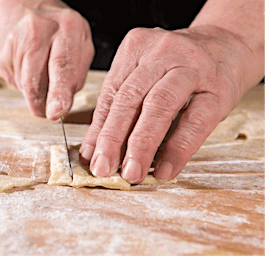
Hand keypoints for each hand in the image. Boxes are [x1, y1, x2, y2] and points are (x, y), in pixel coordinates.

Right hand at [0, 1, 93, 119]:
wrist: (24, 6)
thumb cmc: (59, 30)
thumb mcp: (79, 43)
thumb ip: (76, 73)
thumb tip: (63, 104)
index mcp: (68, 25)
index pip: (63, 64)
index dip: (60, 92)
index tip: (57, 111)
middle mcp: (39, 28)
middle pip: (35, 76)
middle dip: (39, 101)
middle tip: (45, 113)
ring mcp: (16, 39)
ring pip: (23, 83)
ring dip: (33, 92)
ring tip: (41, 76)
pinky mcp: (1, 51)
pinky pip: (12, 80)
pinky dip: (22, 84)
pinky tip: (28, 69)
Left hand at [79, 25, 256, 182]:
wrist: (230, 45)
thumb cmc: (180, 67)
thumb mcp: (146, 75)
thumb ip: (121, 106)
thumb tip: (95, 150)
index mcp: (136, 47)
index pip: (111, 92)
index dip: (98, 128)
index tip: (89, 157)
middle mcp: (161, 52)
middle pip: (130, 98)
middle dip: (112, 138)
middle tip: (103, 168)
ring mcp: (191, 67)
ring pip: (159, 107)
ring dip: (141, 145)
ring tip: (131, 172)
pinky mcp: (218, 88)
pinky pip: (195, 122)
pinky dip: (177, 149)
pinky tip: (165, 169)